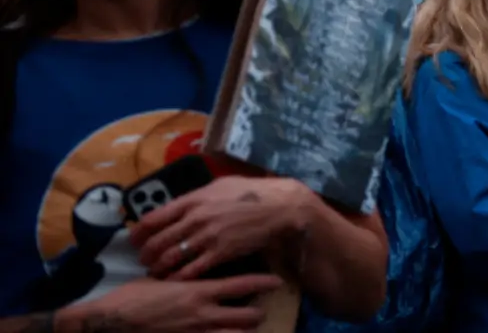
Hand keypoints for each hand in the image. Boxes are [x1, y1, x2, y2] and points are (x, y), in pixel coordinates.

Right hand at [66, 274, 283, 331]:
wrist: (110, 321)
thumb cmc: (133, 297)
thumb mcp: (161, 279)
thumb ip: (183, 274)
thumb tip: (194, 262)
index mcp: (198, 291)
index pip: (240, 285)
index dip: (263, 283)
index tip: (277, 281)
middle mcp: (202, 314)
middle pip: (246, 316)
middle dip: (257, 314)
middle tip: (259, 309)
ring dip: (244, 331)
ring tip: (248, 327)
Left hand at [130, 175, 308, 279]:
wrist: (279, 206)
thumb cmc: (251, 192)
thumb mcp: (220, 185)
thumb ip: (196, 196)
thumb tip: (178, 204)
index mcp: (193, 199)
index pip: (154, 218)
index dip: (139, 232)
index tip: (135, 239)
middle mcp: (196, 218)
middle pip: (158, 241)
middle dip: (146, 254)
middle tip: (144, 259)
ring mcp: (208, 236)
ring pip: (171, 258)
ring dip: (159, 268)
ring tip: (156, 272)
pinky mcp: (221, 252)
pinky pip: (192, 270)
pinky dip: (179, 277)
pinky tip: (174, 279)